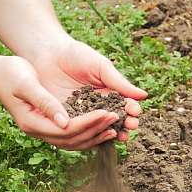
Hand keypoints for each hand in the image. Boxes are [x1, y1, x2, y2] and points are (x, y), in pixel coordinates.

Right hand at [0, 55, 120, 149]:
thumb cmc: (11, 73)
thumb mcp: (26, 83)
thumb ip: (45, 102)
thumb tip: (64, 122)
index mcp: (33, 123)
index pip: (67, 130)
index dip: (88, 123)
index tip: (107, 113)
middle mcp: (39, 131)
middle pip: (72, 140)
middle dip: (95, 130)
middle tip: (116, 119)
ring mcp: (44, 130)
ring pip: (73, 142)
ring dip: (94, 136)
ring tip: (113, 129)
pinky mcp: (50, 125)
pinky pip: (71, 136)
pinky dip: (88, 134)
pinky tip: (101, 127)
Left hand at [30, 38, 147, 141]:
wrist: (47, 54)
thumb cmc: (76, 55)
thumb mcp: (100, 66)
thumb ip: (119, 82)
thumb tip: (144, 96)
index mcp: (109, 93)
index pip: (124, 105)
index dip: (131, 110)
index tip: (136, 112)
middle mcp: (98, 107)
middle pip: (115, 120)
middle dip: (125, 124)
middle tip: (131, 126)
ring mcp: (82, 115)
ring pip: (99, 128)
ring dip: (110, 132)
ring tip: (118, 135)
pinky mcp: (67, 120)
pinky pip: (79, 130)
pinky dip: (88, 135)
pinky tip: (96, 137)